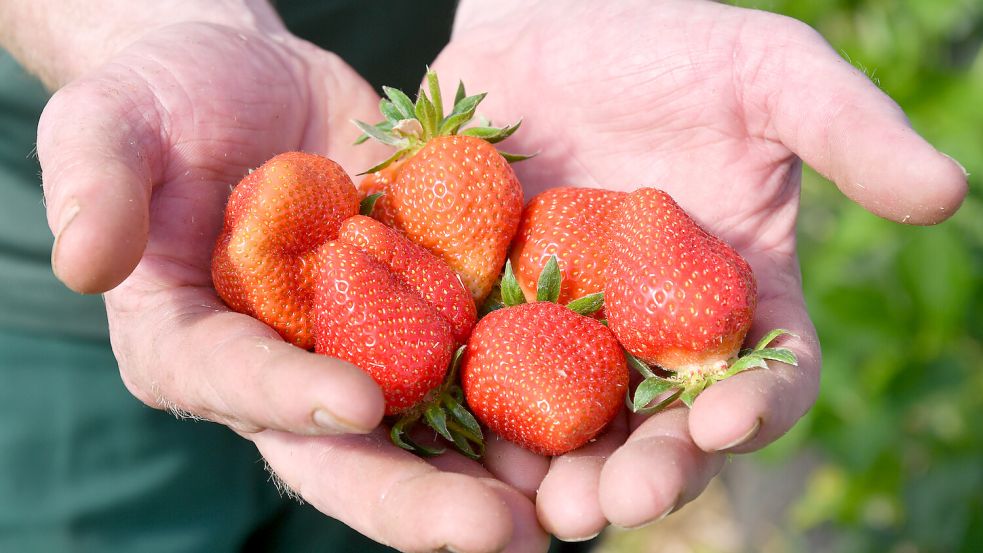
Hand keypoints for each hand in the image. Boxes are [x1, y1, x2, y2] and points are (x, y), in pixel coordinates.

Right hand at [33, 16, 546, 552]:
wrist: (257, 84)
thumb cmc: (166, 99)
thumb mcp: (112, 123)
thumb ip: (95, 183)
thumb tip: (82, 263)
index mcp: (196, 347)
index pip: (237, 386)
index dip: (291, 401)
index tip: (360, 404)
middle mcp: (286, 372)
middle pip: (349, 451)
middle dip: (421, 495)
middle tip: (498, 532)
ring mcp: (363, 349)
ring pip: (430, 431)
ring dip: (499, 477)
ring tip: (574, 506)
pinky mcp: (424, 314)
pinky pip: (478, 361)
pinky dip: (535, 396)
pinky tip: (601, 421)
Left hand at [434, 0, 967, 539]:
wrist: (547, 24)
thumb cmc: (668, 46)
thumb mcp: (767, 75)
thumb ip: (849, 131)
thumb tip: (947, 193)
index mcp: (735, 295)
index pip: (766, 374)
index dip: (755, 409)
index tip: (723, 425)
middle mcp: (655, 332)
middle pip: (663, 427)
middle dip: (646, 472)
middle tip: (614, 502)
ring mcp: (569, 331)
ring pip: (574, 424)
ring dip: (562, 474)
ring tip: (545, 506)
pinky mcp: (493, 316)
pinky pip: (487, 379)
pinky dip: (479, 418)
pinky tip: (462, 447)